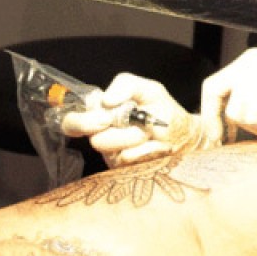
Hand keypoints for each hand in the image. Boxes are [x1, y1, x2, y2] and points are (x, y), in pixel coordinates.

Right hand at [62, 72, 217, 166]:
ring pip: (113, 151)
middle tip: (135, 123)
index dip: (81, 123)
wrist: (185, 136)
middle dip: (120, 131)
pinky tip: (156, 145)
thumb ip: (126, 84)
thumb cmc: (164, 110)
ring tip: (150, 131)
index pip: (71, 123)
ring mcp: (112, 155)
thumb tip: (106, 99)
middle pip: (95, 140)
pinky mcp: (125, 171)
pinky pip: (129, 160)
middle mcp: (102, 136)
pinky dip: (147, 149)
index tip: (105, 119)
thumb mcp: (149, 89)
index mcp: (101, 114)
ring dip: (137, 138)